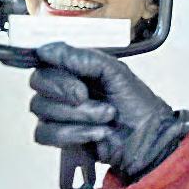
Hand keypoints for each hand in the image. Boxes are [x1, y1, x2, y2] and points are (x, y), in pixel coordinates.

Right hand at [30, 43, 188, 181]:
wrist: (149, 137)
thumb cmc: (137, 103)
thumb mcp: (116, 72)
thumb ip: (83, 58)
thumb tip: (47, 50)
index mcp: (76, 69)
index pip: (45, 59)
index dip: (55, 67)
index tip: (76, 76)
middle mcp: (63, 88)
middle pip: (38, 82)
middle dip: (66, 90)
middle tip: (88, 95)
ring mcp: (58, 113)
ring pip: (41, 108)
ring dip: (80, 114)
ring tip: (107, 117)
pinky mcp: (60, 138)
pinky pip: (45, 133)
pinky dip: (74, 133)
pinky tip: (97, 133)